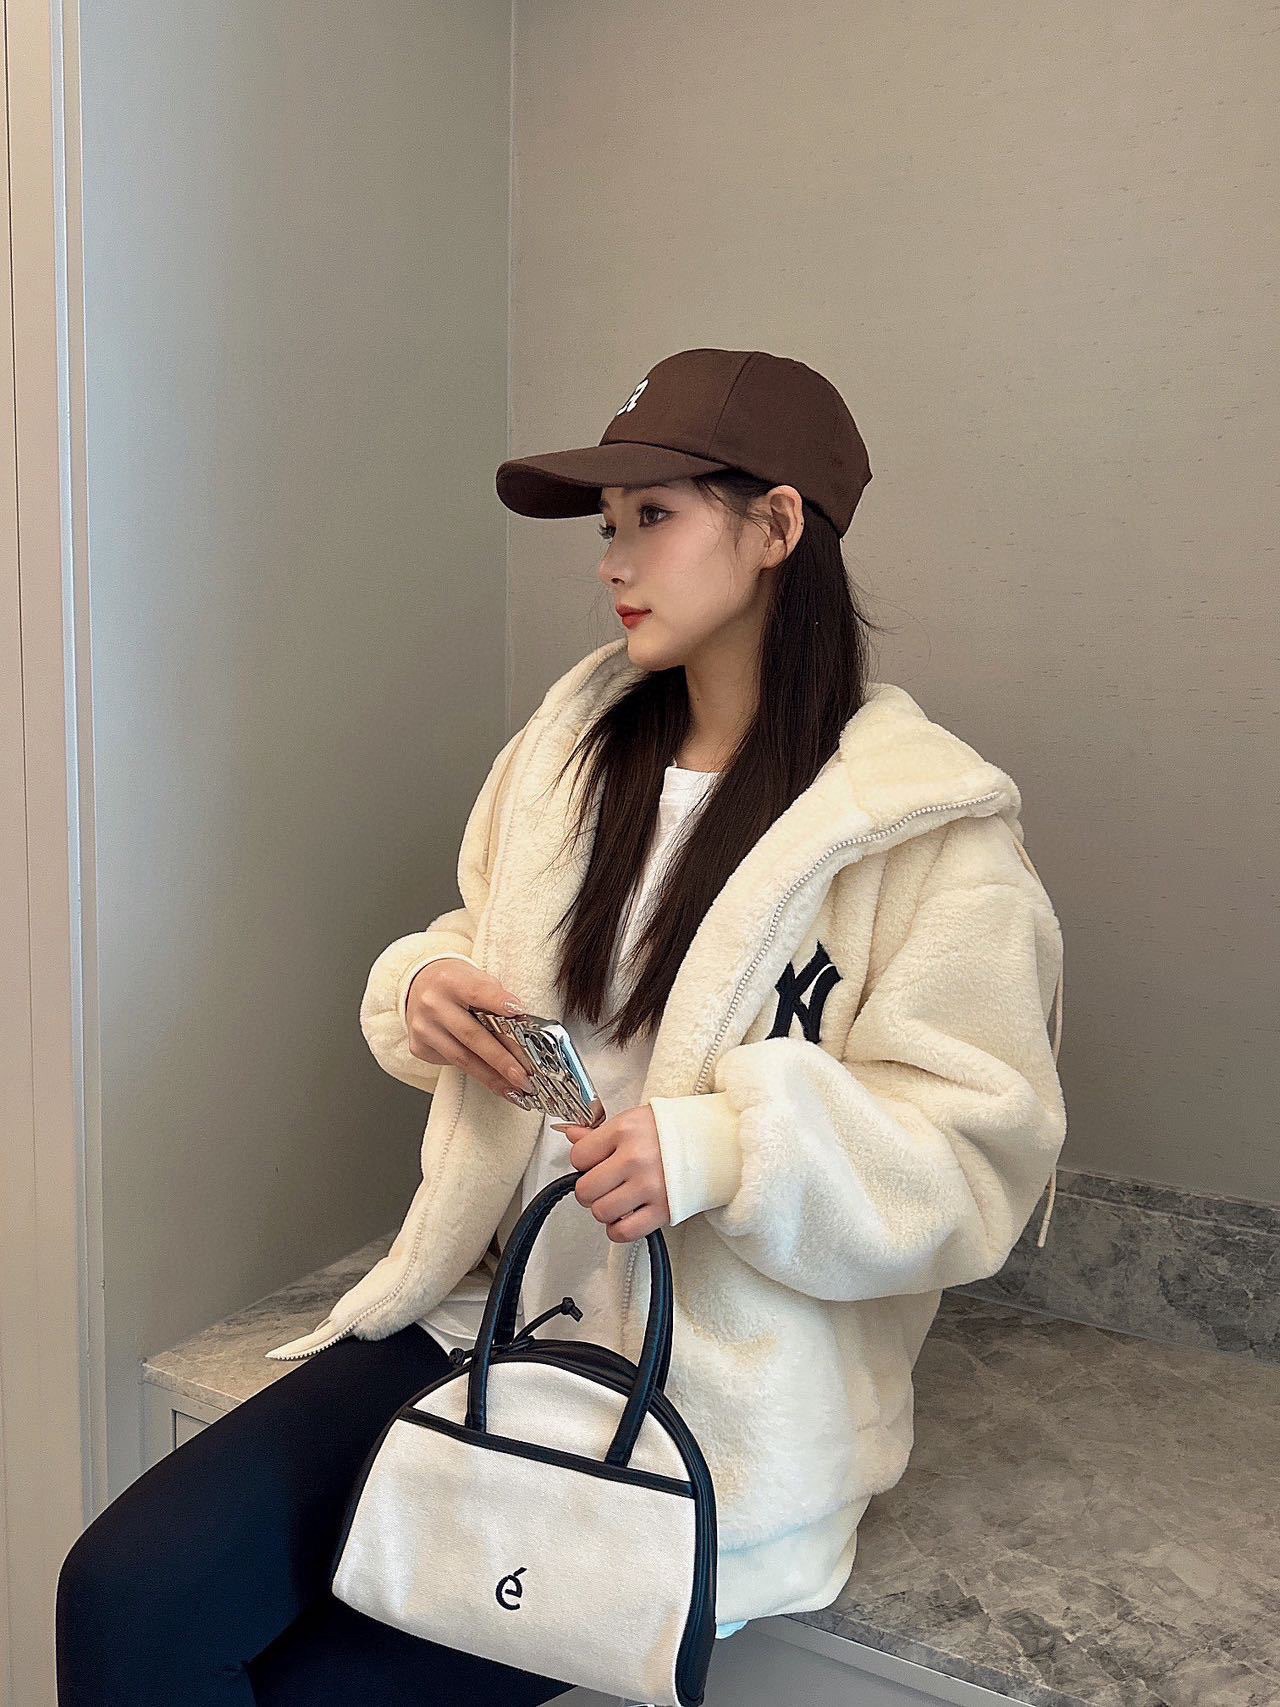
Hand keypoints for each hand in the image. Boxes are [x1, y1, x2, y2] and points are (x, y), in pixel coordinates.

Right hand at [404, 960, 536, 1099]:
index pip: (477, 992)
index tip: (520, 1013)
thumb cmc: (454, 983)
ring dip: (492, 1077)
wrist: (419, 985)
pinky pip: (452, 1064)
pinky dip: (476, 1074)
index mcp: (450, 981)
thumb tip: (522, 1025)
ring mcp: (424, 1028)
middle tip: (523, 1075)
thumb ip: (495, 997)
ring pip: (462, 1058)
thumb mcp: (475, 977)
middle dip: (501, 1059)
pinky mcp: (419, 1047)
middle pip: (472, 1035)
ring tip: (514, 1088)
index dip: (499, 1002)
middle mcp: (433, 1004)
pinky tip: (494, 1082)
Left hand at [550, 1104, 670, 1242]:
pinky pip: (623, 1232)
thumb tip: (570, 1135)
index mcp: (626, 1131)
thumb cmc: (676, 1130)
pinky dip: (618, 1229)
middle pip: (586, 1189)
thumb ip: (599, 1133)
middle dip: (590, 1190)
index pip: (579, 1156)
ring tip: (618, 1199)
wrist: (719, 1143)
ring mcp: (650, 1187)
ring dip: (605, 1210)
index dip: (584, 1162)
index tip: (595, 1162)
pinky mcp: (663, 1211)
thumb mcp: (635, 1120)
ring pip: (601, 1212)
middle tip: (603, 1185)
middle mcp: (635, 1158)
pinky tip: (626, 1216)